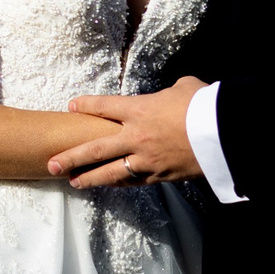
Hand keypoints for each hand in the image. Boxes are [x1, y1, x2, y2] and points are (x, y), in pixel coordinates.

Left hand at [48, 76, 205, 187]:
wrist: (223, 134)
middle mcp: (136, 136)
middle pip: (95, 148)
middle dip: (71, 156)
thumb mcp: (185, 87)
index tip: (71, 106)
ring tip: (73, 181)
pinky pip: (133, 181)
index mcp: (140, 109)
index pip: (104, 106)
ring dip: (90, 177)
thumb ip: (170, 91)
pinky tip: (110, 186)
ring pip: (110, 173)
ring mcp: (147, 160)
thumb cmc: (204, 105)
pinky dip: (119, 183)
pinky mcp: (160, 176)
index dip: (86, 105)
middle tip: (52, 163)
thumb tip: (173, 93)